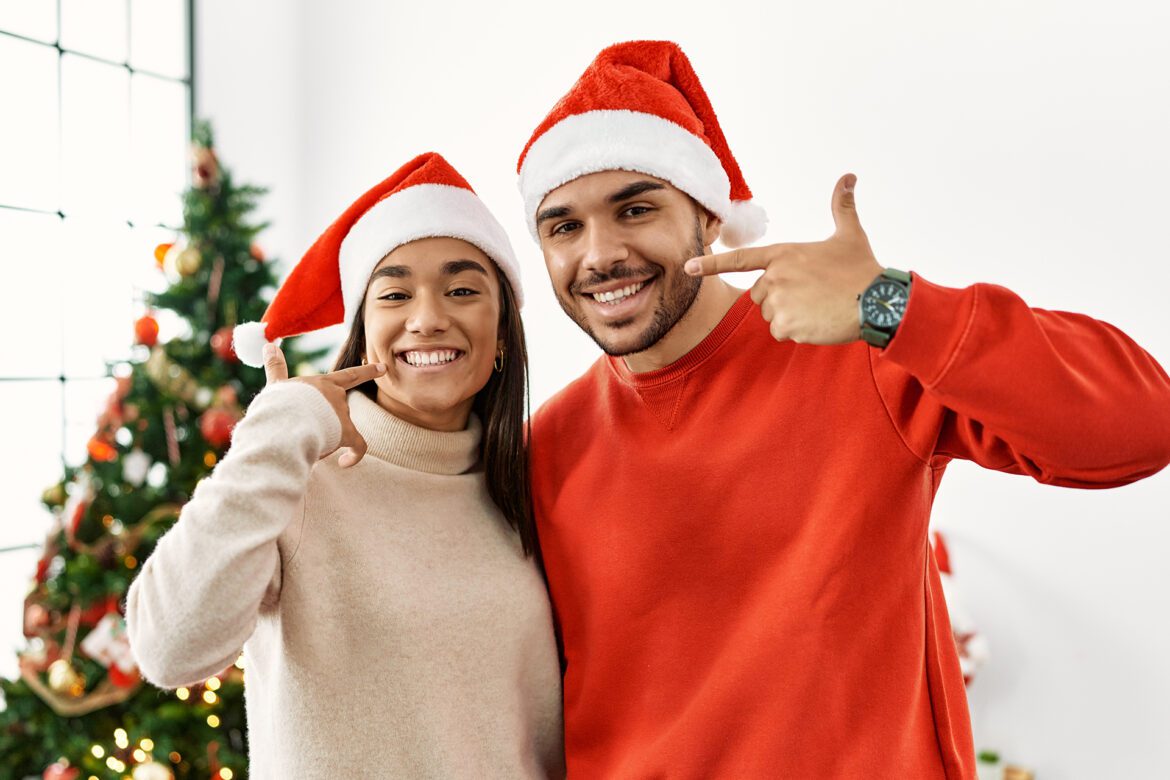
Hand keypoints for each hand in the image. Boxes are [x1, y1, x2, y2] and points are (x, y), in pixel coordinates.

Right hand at [263, 343, 385, 467]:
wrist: (280, 423)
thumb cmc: (275, 405)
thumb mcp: (276, 386)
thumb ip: (276, 368)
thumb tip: (268, 346)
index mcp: (321, 384)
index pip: (349, 376)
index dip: (367, 372)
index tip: (384, 368)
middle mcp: (336, 396)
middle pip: (338, 414)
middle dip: (325, 425)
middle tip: (301, 433)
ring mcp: (342, 413)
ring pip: (339, 430)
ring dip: (325, 439)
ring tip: (302, 444)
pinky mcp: (346, 432)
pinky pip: (358, 446)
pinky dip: (354, 456)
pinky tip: (345, 463)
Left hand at [684, 174, 883, 344]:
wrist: (877, 302)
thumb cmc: (863, 269)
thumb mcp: (850, 234)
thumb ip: (842, 207)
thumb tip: (849, 176)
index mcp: (783, 254)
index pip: (739, 259)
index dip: (712, 263)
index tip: (688, 268)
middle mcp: (775, 277)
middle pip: (759, 295)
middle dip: (780, 298)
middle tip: (811, 294)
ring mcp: (779, 302)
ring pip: (771, 316)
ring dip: (790, 316)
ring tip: (818, 307)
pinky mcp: (787, 325)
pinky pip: (782, 332)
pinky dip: (798, 331)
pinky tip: (818, 322)